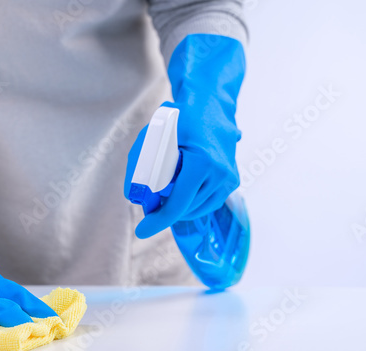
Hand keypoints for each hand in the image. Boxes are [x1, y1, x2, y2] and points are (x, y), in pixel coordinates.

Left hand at [127, 34, 245, 238]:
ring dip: (179, 207)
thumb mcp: (152, 136)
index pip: (178, 204)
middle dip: (165, 211)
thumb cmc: (180, 118)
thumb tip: (133, 195)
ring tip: (166, 190)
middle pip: (186, 210)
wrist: (210, 105)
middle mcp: (221, 173)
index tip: (141, 231)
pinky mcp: (232, 181)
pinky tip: (181, 189)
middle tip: (149, 203)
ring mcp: (229, 179)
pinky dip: (191, 202)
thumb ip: (139, 165)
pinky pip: (207, 202)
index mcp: (203, 163)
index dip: (158, 221)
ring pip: (198, 209)